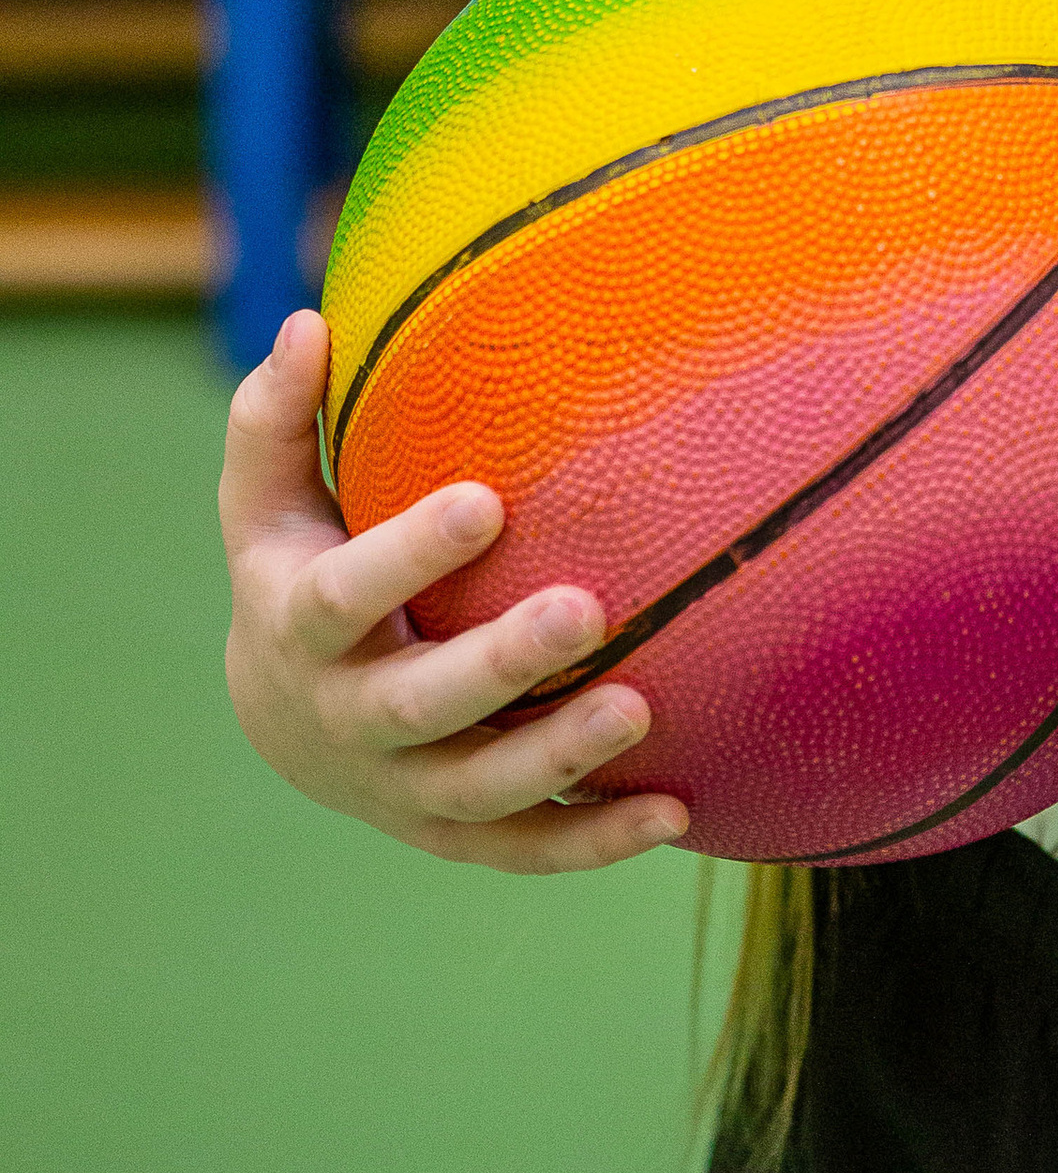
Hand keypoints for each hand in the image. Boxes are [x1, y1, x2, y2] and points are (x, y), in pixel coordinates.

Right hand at [218, 311, 688, 872]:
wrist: (286, 717)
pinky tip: (675, 810)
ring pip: (478, 790)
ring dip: (558, 757)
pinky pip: (523, 851)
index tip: (485, 499)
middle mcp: (348, 718)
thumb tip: (308, 322)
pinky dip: (593, 841)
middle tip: (588, 608)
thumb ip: (278, 416)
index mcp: (302, 626)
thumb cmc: (296, 566)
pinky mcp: (453, 834)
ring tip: (642, 709)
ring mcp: (401, 788)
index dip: (408, 554)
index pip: (344, 593)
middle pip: (420, 704)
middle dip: (502, 663)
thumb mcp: (266, 499)